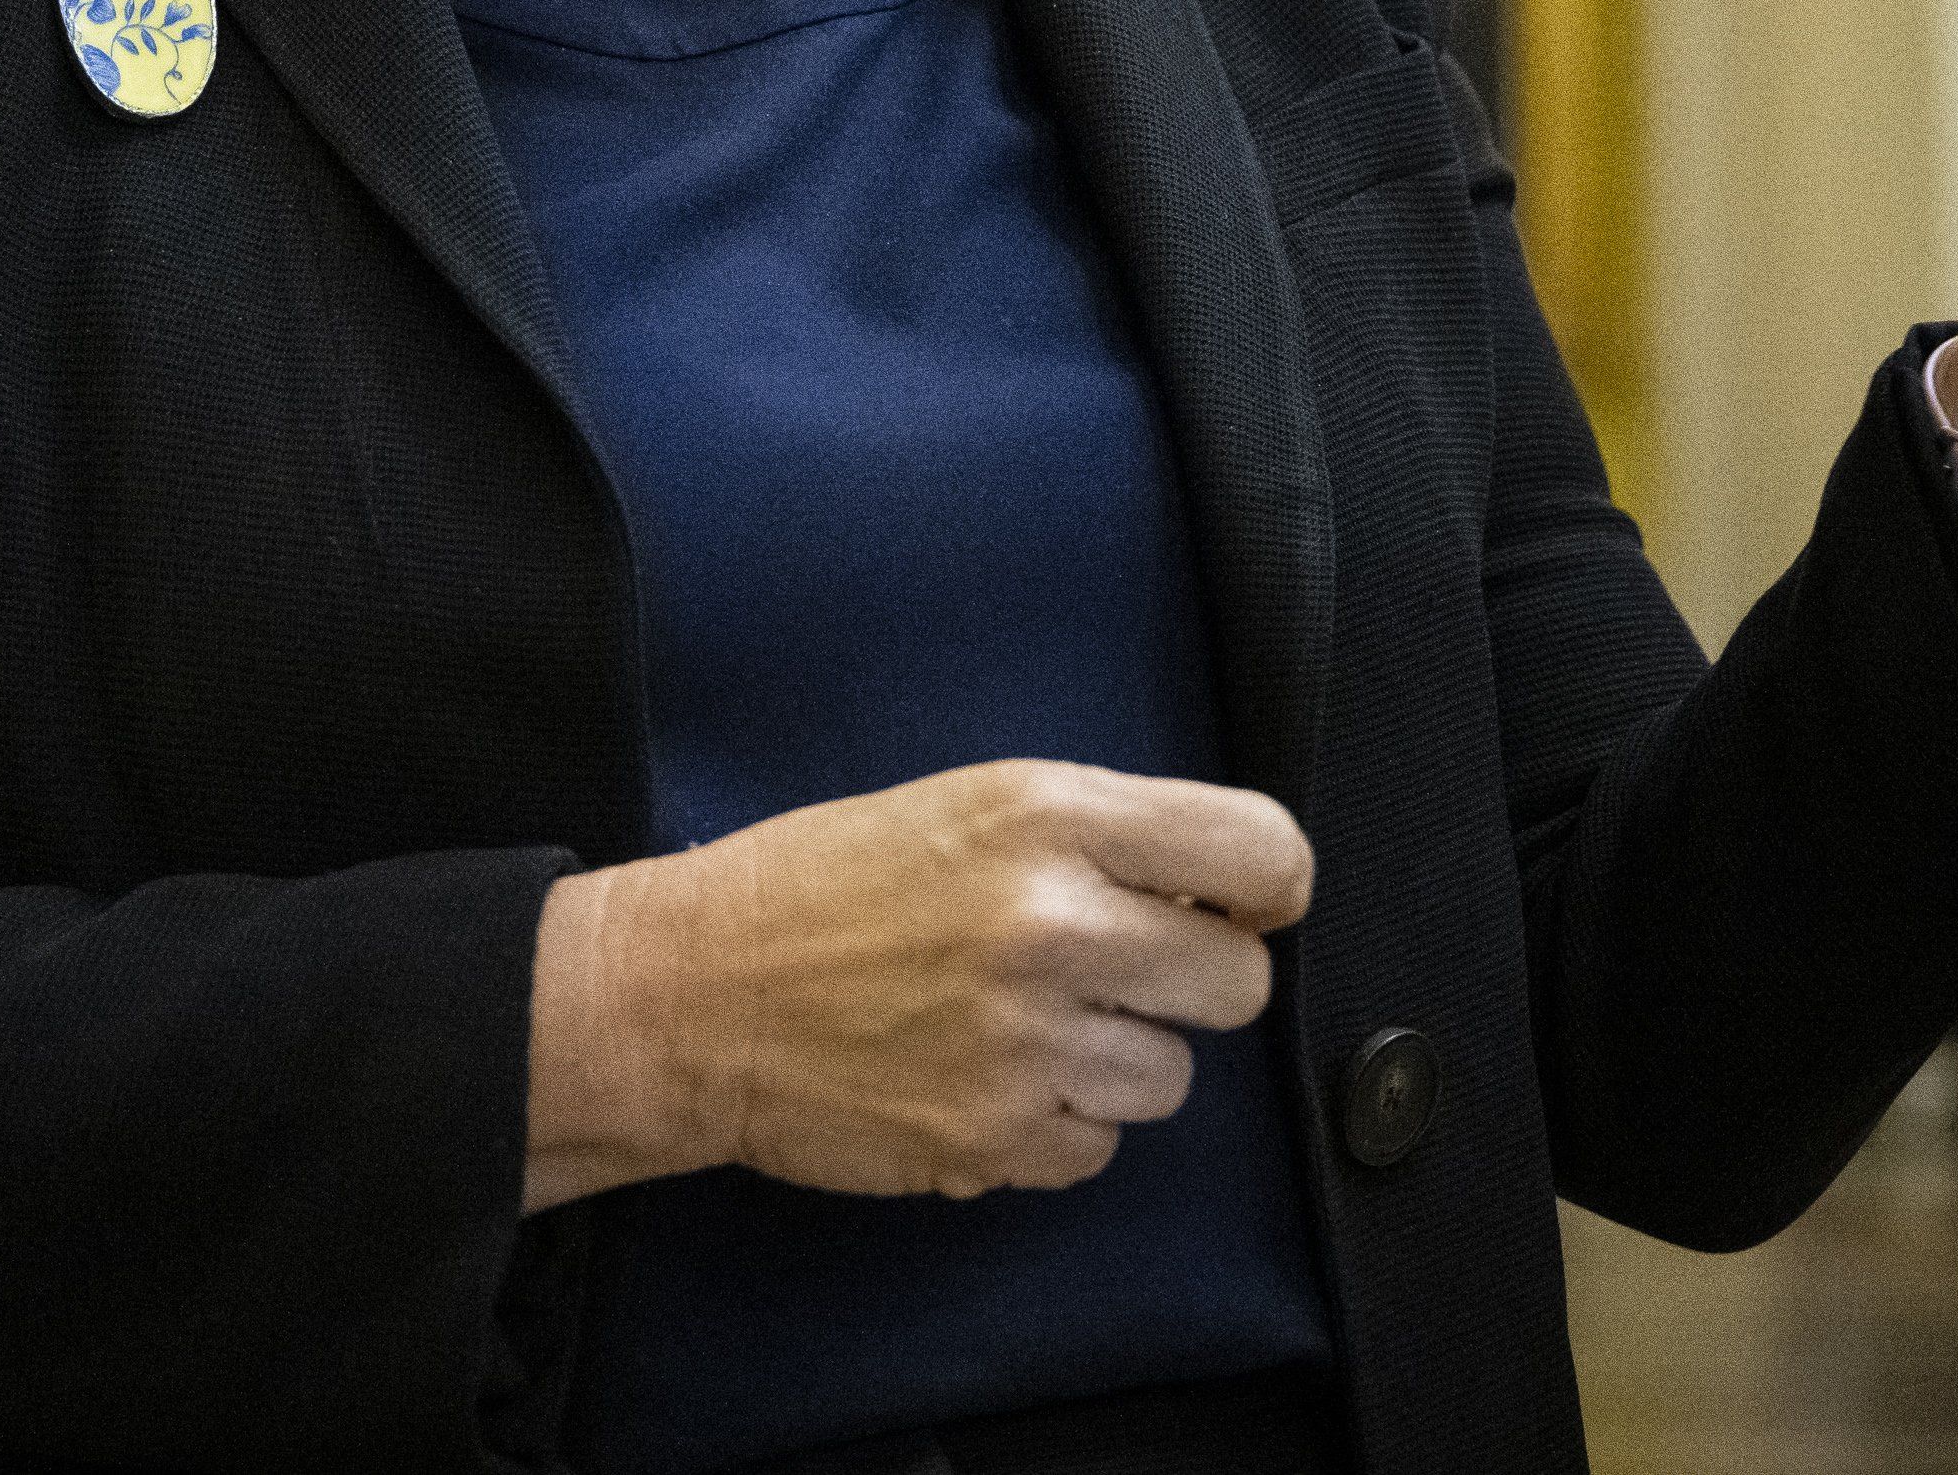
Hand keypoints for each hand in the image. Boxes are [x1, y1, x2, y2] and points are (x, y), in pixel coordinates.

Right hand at [521, 759, 1311, 1208]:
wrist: (692, 993)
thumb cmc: (825, 885)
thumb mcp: (967, 806)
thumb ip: (1099, 840)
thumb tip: (1224, 896)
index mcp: (1047, 816)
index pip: (1263, 853)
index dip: (1264, 889)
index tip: (1234, 905)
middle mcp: (1052, 924)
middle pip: (1240, 982)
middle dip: (1186, 982)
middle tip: (1107, 973)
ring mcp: (1028, 1043)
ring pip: (1173, 1077)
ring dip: (1113, 1062)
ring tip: (1018, 1027)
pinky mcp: (998, 1140)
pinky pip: (1101, 1150)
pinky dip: (1055, 1127)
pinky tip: (981, 1078)